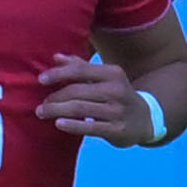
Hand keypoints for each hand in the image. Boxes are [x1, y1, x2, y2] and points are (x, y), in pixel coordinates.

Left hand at [37, 55, 163, 147]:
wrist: (146, 120)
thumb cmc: (117, 96)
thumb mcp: (105, 78)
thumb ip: (81, 67)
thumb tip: (56, 57)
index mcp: (113, 73)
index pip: (80, 70)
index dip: (58, 74)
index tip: (41, 80)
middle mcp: (117, 90)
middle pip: (77, 91)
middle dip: (55, 97)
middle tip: (40, 105)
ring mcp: (118, 111)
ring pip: (80, 108)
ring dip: (57, 110)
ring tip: (42, 113)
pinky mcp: (118, 130)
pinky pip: (91, 127)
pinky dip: (73, 125)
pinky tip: (58, 124)